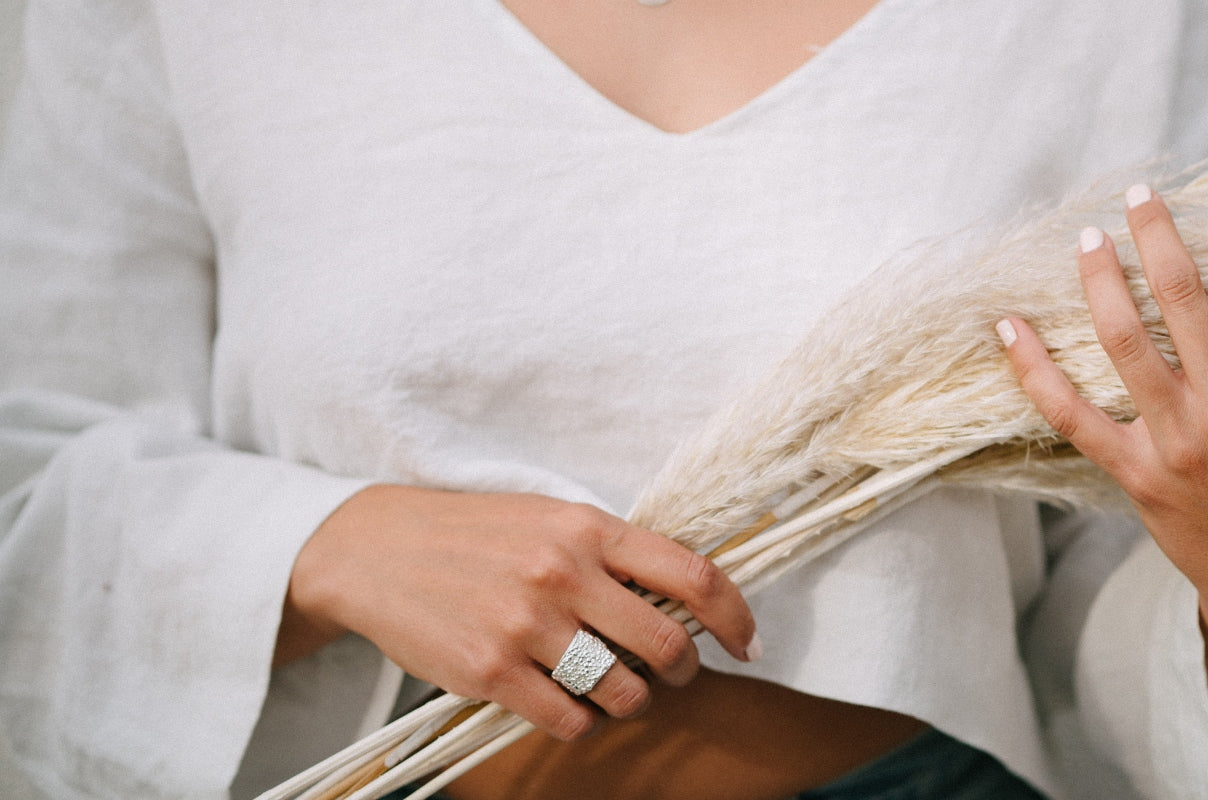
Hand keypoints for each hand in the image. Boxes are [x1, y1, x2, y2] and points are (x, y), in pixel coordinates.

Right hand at [275, 485, 759, 739]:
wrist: (375, 550)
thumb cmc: (476, 535)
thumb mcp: (551, 519)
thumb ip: (614, 553)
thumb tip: (686, 600)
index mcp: (588, 527)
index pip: (692, 575)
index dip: (734, 616)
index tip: (747, 643)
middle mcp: (562, 573)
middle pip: (666, 646)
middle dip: (683, 671)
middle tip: (672, 674)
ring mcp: (525, 625)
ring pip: (623, 692)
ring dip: (632, 701)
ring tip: (614, 689)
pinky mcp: (489, 672)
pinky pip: (570, 721)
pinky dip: (582, 722)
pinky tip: (568, 704)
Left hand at [998, 161, 1207, 677]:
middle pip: (1185, 292)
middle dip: (1157, 231)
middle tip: (1137, 193)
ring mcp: (1179, 438)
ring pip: (1126, 338)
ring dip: (1102, 278)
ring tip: (1088, 238)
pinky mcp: (1138, 473)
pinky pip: (1072, 414)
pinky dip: (1034, 369)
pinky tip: (1008, 328)